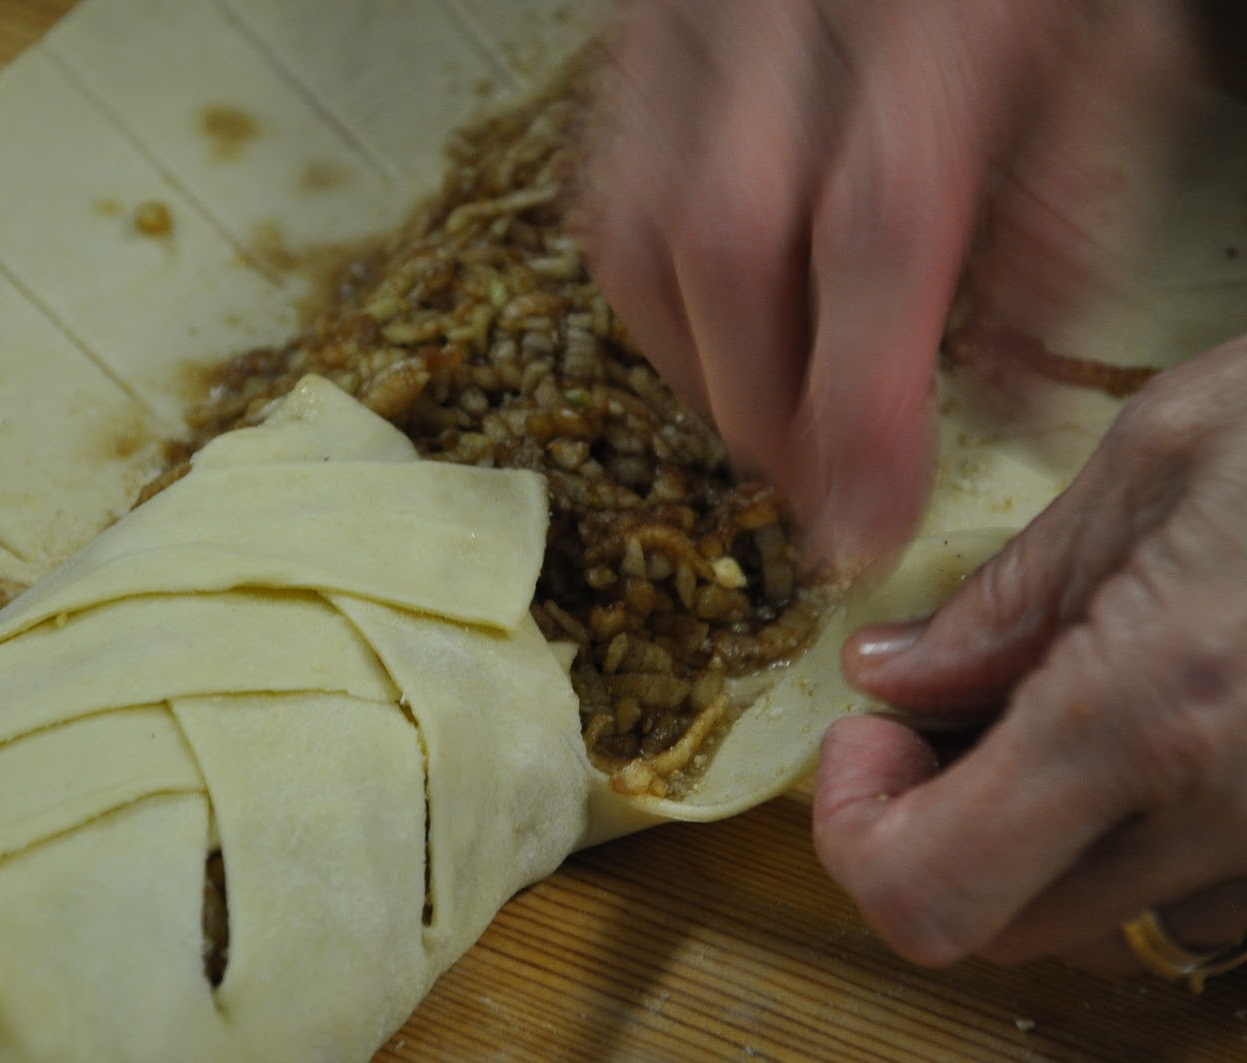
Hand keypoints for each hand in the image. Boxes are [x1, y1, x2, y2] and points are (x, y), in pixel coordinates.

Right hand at [584, 0, 1193, 565]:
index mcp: (933, 14)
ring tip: (769, 430)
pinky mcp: (629, 47)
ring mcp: (680, 25)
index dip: (859, 405)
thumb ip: (1065, 225)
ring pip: (639, 238)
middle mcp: (777, 13)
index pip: (875, 227)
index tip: (863, 532)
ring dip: (698, 373)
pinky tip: (714, 344)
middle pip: (726, 245)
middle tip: (820, 495)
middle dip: (765, 410)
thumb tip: (1001, 407)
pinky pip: (604, 206)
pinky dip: (653, 310)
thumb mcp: (1111, 56)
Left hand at [814, 336, 1246, 975]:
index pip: (926, 892)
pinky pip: (1216, 900)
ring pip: (1110, 920)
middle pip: (1002, 923)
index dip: (860, 834)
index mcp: (1152, 713)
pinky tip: (1170, 725)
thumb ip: (1012, 595)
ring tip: (1062, 702)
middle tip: (938, 718)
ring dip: (1043, 837)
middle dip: (934, 828)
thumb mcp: (1164, 459)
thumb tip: (892, 676)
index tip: (869, 739)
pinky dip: (1153, 837)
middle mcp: (1237, 818)